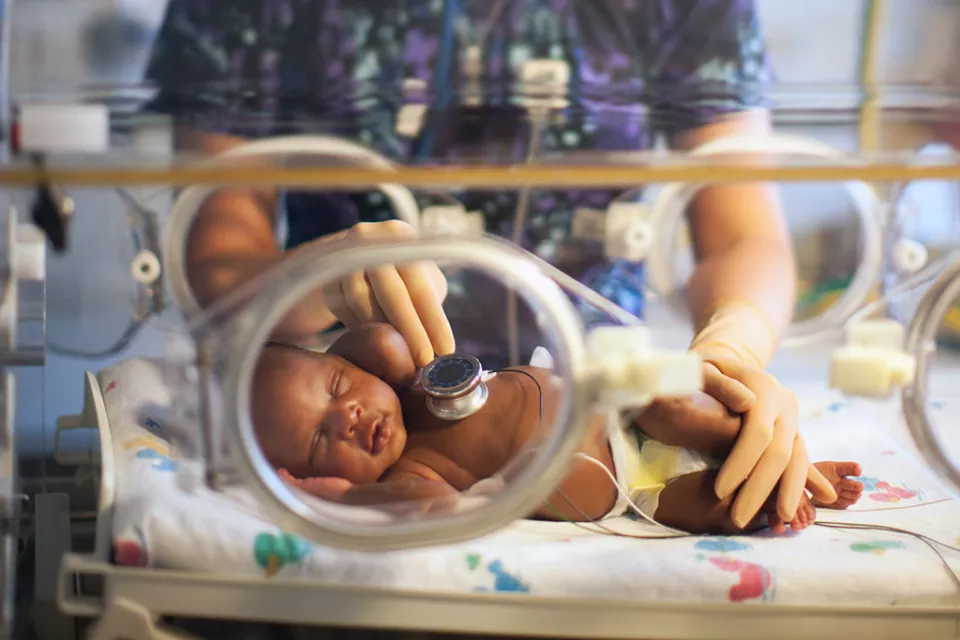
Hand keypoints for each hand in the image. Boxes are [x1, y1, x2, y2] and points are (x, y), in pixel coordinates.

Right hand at [320, 220, 454, 366]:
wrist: (356, 258)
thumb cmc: (401, 274)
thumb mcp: (421, 277)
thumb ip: (431, 301)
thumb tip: (443, 347)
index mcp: (402, 236)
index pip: (421, 284)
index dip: (434, 321)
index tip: (445, 351)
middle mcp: (370, 239)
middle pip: (391, 293)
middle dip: (411, 332)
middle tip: (422, 362)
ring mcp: (343, 256)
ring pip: (362, 302)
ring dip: (383, 333)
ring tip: (401, 356)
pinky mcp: (325, 275)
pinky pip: (342, 308)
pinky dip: (361, 328)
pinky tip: (376, 342)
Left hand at [704, 356, 837, 528]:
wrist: (728, 365)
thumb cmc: (704, 369)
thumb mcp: (702, 366)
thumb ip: (717, 381)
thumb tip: (747, 403)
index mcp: (764, 387)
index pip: (757, 432)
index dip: (741, 463)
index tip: (719, 491)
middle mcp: (785, 404)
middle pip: (780, 452)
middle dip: (761, 488)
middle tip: (739, 518)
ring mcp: (793, 420)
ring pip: (798, 460)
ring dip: (788, 493)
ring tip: (781, 522)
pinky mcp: (794, 434)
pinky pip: (801, 463)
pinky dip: (798, 487)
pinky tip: (795, 510)